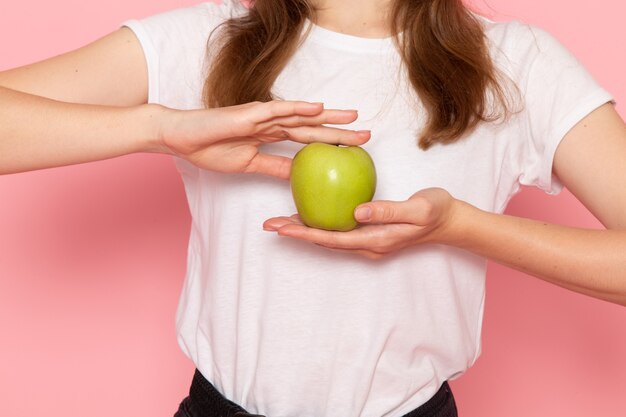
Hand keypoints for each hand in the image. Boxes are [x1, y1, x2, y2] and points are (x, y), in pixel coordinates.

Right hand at [157, 100, 369, 178]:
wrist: (182, 138)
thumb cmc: (211, 148)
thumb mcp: (250, 164)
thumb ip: (274, 167)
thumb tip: (297, 177)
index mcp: (271, 135)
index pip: (307, 139)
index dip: (330, 143)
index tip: (352, 150)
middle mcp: (271, 123)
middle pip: (312, 126)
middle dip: (339, 131)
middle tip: (366, 135)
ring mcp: (261, 116)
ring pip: (301, 116)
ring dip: (327, 116)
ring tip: (352, 117)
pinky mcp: (249, 114)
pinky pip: (277, 110)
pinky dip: (298, 109)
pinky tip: (317, 108)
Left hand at [263, 188, 458, 258]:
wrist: (450, 220)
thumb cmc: (436, 211)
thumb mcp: (418, 209)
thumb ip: (388, 211)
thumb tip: (357, 212)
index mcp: (375, 240)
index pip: (333, 239)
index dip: (306, 233)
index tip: (282, 227)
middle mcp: (367, 244)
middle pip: (324, 241)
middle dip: (296, 233)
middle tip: (269, 225)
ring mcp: (367, 240)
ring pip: (329, 236)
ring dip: (304, 229)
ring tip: (279, 221)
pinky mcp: (369, 232)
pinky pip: (338, 229)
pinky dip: (319, 222)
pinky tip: (309, 211)